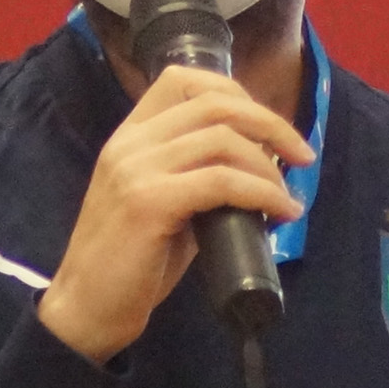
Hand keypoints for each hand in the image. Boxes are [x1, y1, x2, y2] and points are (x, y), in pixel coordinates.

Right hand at [36, 65, 312, 364]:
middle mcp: (131, 142)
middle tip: (301, 154)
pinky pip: (221, 182)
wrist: (86, 308)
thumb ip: (192, 180)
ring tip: (286, 196)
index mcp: (129, 135)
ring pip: (222, 140)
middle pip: (214, 103)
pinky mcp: (150, 202)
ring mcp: (137, 169)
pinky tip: (280, 211)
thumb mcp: (158, 204)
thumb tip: (251, 175)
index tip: (266, 125)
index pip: (182, 79)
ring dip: (269, 165)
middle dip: (270, 123)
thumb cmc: (128, 263)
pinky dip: (261, 192)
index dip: (234, 92)